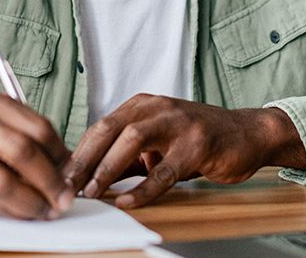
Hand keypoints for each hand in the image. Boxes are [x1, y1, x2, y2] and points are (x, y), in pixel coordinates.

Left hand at [62, 94, 305, 208]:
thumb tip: (88, 177)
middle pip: (109, 128)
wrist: (246, 134)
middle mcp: (157, 107)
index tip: (59, 177)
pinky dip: (143, 187)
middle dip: (84, 159)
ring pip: (132, 140)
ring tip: (92, 191)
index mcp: (142, 104)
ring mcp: (178, 123)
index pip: (100, 126)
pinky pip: (164, 169)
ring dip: (107, 168)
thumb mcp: (158, 140)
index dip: (77, 152)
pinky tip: (128, 201)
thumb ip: (127, 155)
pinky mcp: (197, 144)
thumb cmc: (198, 139)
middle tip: (66, 185)